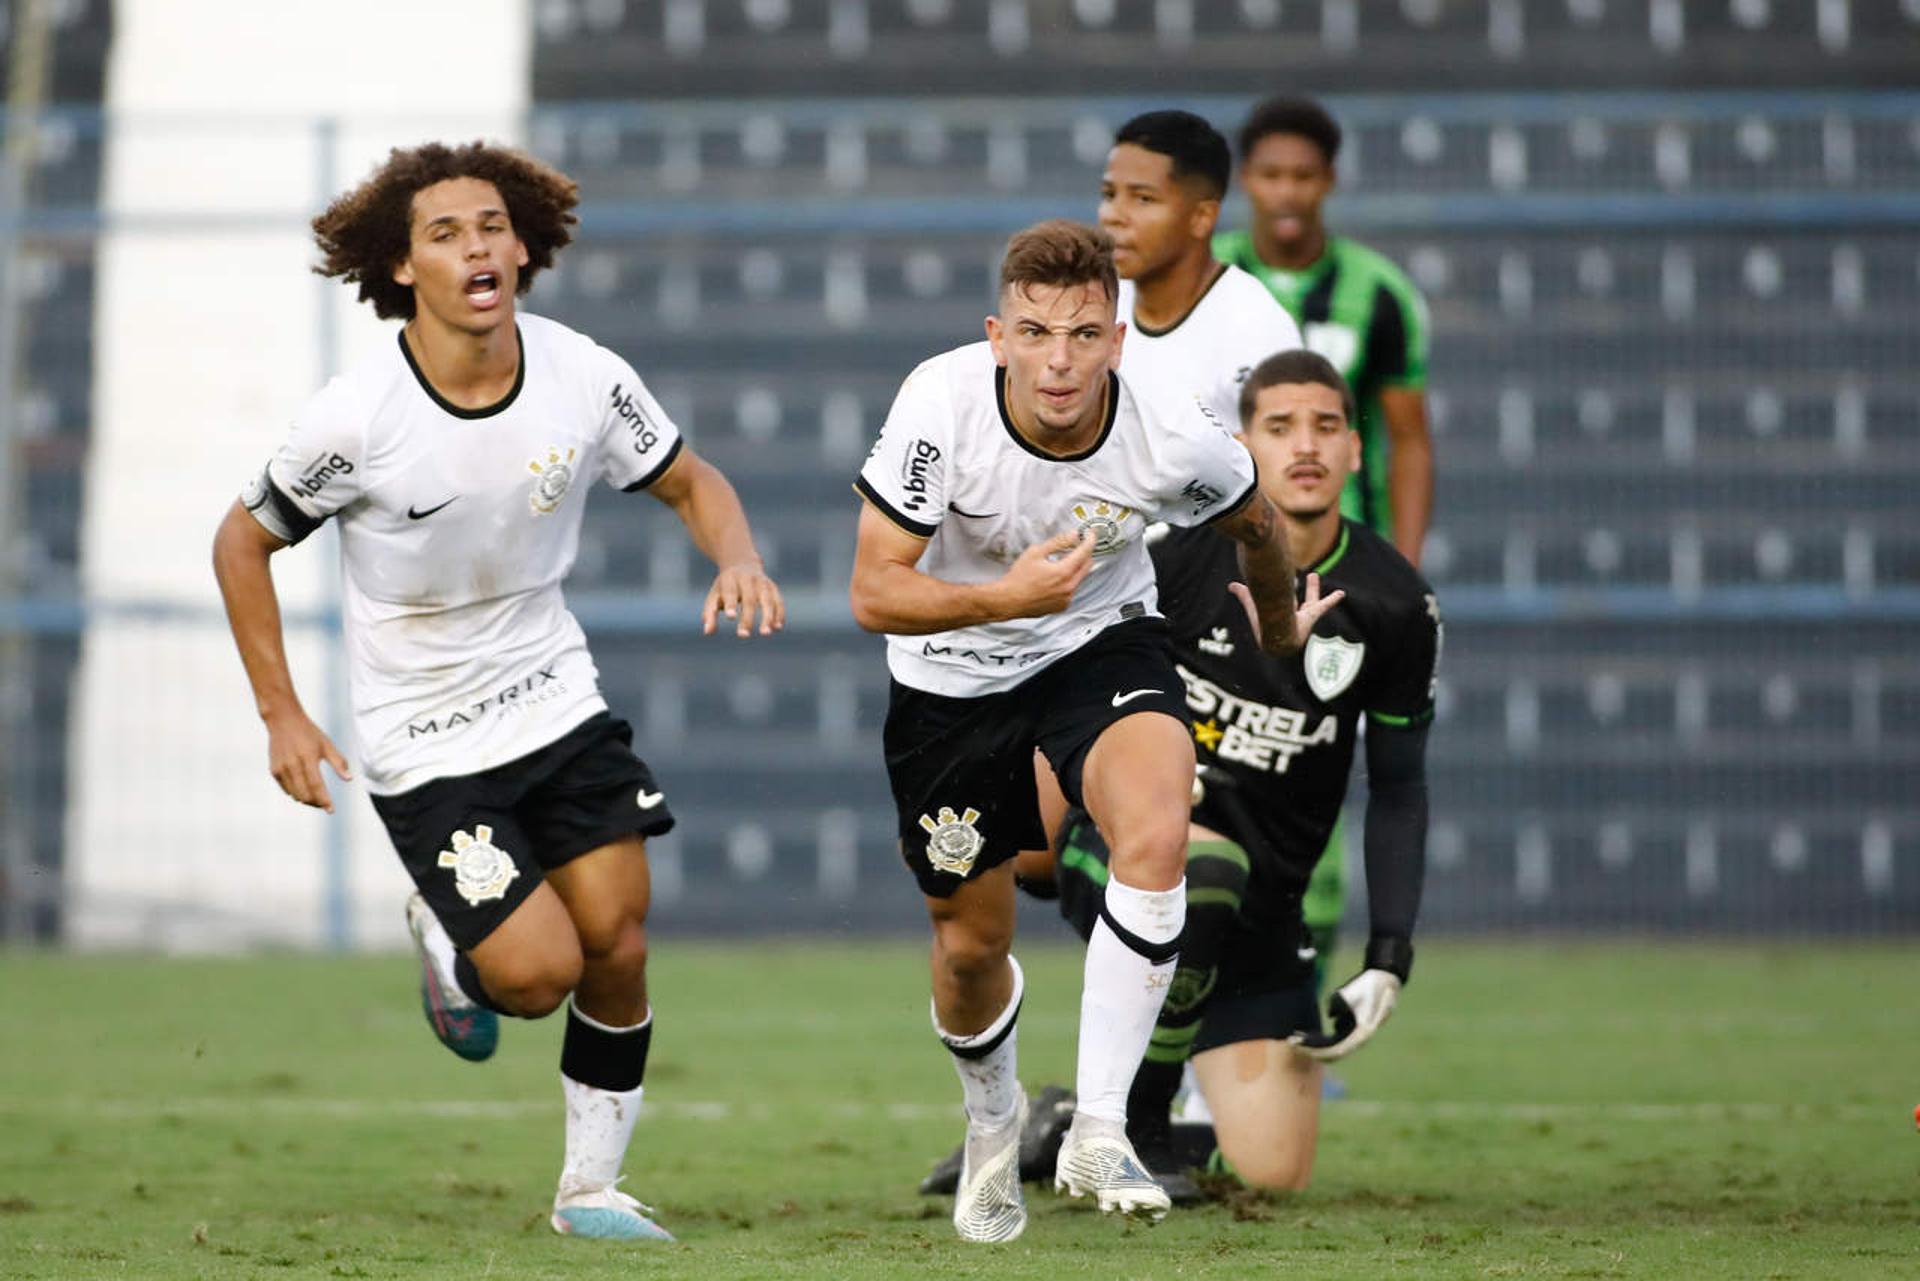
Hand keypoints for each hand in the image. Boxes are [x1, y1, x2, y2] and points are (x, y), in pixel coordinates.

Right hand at [264, 709, 351, 812]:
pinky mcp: (274, 771)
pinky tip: (303, 789)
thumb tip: (349, 779)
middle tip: (324, 804)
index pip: (317, 786)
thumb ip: (338, 762)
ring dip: (306, 800)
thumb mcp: (327, 745)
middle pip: (305, 795)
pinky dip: (296, 793)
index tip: (331, 810)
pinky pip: (286, 790)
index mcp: (308, 758)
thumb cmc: (309, 733)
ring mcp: (281, 769)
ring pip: (295, 795)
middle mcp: (293, 765)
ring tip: (316, 798)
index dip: (324, 800)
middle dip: (316, 803)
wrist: (283, 721)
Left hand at [703, 560, 784, 636]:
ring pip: (767, 600)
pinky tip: (777, 627)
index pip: (730, 592)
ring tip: (766, 633)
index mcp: (730, 579)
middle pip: (749, 599)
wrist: (742, 563)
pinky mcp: (773, 587)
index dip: (730, 604)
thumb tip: (707, 632)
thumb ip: (710, 613)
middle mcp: (748, 579)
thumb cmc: (725, 586)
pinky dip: (779, 614)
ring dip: (768, 617)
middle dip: (747, 618)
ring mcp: (762, 582)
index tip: (730, 617)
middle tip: (743, 635)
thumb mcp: (714, 595)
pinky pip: (778, 601)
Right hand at [995, 528, 1095, 618]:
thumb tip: (1073, 535)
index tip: (1090, 535)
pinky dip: (1067, 583)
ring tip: (1057, 565)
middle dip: (1085, 554)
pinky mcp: (1062, 606)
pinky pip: (1071, 591)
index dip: (1090, 540)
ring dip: (1075, 569)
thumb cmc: (1018, 579)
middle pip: (1087, 566)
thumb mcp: (1036, 552)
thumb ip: (1058, 542)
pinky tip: (1053, 580)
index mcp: (1064, 572)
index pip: (1085, 552)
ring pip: (1079, 578)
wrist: (1008, 600)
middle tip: (1077, 547)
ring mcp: (1066, 598)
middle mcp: (1068, 587)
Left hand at [1228, 571, 1345, 650]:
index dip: (1281, 596)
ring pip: (1311, 601)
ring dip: (1313, 588)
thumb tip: (1230, 585)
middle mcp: (1291, 616)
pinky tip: (1341, 593)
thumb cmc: (1262, 623)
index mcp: (1278, 615)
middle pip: (1298, 600)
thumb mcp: (1253, 604)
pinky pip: (1325, 606)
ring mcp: (1303, 616)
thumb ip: (1244, 595)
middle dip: (1304, 590)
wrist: (1276, 637)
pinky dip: (1332, 600)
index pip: (1281, 602)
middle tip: (1310, 576)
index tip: (1285, 592)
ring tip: (1315, 576)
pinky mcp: (1312, 616)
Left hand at [1288, 968, 1400, 1062]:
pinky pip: (1332, 1039)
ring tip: (1294, 1039)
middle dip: (1312, 1049)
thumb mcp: (1352, 993)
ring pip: (1331, 1047)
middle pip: (1333, 1052)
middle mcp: (1359, 1038)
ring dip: (1314, 1045)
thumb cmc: (1368, 985)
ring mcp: (1355, 1034)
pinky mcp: (1351, 1028)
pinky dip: (1319, 1039)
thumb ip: (1339, 1004)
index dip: (1319, 1051)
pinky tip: (1302, 1033)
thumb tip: (1330, 1016)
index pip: (1338, 1050)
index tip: (1303, 1048)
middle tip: (1293, 1043)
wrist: (1383, 978)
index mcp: (1362, 1033)